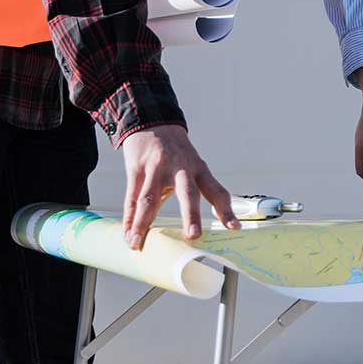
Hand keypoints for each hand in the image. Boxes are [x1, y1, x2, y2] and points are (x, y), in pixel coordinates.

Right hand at [119, 124, 239, 249]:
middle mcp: (180, 168)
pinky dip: (129, 218)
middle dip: (191, 215)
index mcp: (199, 169)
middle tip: (194, 236)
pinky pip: (131, 198)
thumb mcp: (189, 165)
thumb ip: (192, 192)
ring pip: (150, 198)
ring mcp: (156, 169)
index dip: (226, 210)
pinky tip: (128, 235)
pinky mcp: (136, 169)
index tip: (235, 228)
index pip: (216, 191)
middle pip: (187, 193)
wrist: (152, 120)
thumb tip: (194, 229)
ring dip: (143, 223)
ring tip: (137, 243)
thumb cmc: (175, 151)